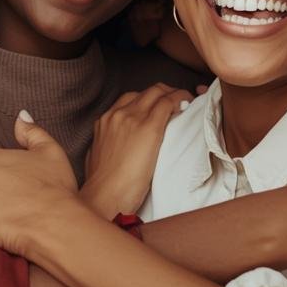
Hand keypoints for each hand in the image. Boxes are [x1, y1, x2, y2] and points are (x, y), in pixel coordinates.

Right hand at [82, 84, 192, 217]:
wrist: (105, 195)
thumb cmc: (103, 186)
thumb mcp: (98, 157)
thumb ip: (109, 144)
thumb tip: (119, 146)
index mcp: (104, 121)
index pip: (130, 99)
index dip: (148, 99)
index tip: (160, 105)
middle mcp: (117, 114)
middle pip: (145, 92)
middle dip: (164, 93)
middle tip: (177, 101)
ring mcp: (133, 118)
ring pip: (157, 92)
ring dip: (173, 94)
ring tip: (184, 102)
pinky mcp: (149, 127)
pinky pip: (168, 102)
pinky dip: (180, 99)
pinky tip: (187, 103)